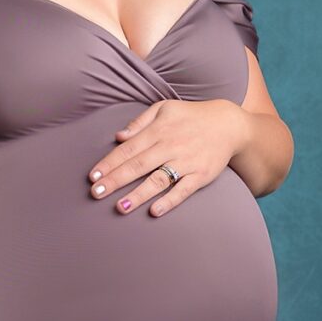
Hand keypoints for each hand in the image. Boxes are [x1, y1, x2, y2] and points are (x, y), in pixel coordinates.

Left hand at [84, 97, 245, 218]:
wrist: (228, 124)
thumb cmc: (191, 116)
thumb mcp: (164, 109)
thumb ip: (140, 122)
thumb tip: (118, 137)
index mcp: (159, 130)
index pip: (129, 149)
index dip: (110, 163)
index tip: (93, 177)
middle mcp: (171, 146)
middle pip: (139, 165)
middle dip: (116, 180)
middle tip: (96, 194)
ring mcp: (187, 162)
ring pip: (159, 179)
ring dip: (139, 194)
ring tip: (120, 207)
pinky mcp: (201, 175)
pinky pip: (184, 190)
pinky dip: (170, 200)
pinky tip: (154, 211)